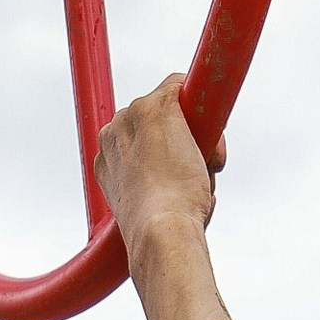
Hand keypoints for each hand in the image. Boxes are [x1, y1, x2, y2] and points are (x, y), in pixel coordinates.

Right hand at [94, 74, 224, 258]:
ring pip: (176, 111)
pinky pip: (185, 88)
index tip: (176, 172)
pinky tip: (211, 153)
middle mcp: (113, 133)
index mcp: (108, 159)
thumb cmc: (159, 231)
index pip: (143, 140)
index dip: (166, 155)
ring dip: (197, 140)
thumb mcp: (153, 210)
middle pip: (159, 122)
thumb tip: (206, 198)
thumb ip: (164, 193)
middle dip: (182, 142)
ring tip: (199, 177)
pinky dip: (207, 111)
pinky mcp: (158, 104)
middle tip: (195, 177)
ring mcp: (132, 115)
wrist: (159, 230)